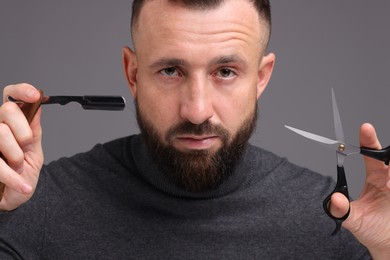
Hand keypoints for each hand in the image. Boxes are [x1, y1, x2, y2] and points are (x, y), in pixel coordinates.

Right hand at [0, 83, 43, 210]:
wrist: (14, 199)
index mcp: (10, 123)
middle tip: (26, 145)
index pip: (10, 97)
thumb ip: (34, 131)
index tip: (35, 95)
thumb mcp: (34, 152)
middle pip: (7, 110)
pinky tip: (22, 186)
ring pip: (0, 132)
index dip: (21, 91)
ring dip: (15, 154)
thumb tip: (38, 107)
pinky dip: (13, 177)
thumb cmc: (22, 175)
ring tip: (18, 166)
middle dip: (23, 130)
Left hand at [330, 123, 389, 258]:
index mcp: (376, 177)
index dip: (369, 140)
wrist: (388, 244)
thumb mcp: (353, 219)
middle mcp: (389, 177)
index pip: (372, 154)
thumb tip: (333, 200)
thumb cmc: (371, 228)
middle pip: (389, 157)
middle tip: (379, 154)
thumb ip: (341, 210)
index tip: (365, 128)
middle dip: (385, 153)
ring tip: (388, 187)